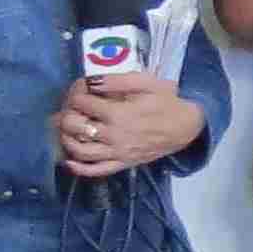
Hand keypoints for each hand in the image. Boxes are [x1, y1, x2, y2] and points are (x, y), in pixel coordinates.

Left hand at [55, 74, 207, 179]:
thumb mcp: (147, 83)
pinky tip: (69, 160)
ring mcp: (117, 152)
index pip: (82, 103)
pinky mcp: (122, 163)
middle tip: (71, 108)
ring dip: (67, 139)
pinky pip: (96, 170)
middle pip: (75, 127)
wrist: (185, 127)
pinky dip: (79, 168)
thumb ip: (117, 81)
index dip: (76, 93)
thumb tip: (90, 81)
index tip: (80, 90)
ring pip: (80, 150)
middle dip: (67, 114)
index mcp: (118, 113)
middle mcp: (113, 135)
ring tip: (67, 129)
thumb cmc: (166, 102)